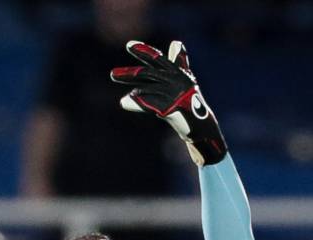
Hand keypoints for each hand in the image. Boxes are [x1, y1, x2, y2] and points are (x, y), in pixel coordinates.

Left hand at [110, 40, 226, 166]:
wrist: (201, 124)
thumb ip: (178, 61)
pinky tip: (124, 102)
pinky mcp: (171, 108)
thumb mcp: (184, 79)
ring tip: (116, 89)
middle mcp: (175, 81)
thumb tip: (176, 42)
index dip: (144, 51)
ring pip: (147, 89)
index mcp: (177, 72)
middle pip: (149, 75)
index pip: (158, 59)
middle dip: (130, 74)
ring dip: (131, 89)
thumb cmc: (190, 100)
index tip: (129, 45)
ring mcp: (173, 95)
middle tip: (112, 74)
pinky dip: (137, 102)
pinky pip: (150, 104)